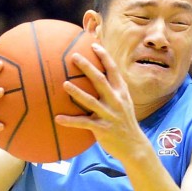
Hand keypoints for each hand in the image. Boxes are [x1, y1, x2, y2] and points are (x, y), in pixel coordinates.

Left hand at [57, 43, 146, 162]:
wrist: (134, 146)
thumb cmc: (124, 122)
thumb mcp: (124, 103)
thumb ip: (113, 89)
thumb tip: (99, 76)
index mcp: (122, 92)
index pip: (113, 70)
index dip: (104, 56)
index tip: (93, 45)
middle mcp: (117, 101)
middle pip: (100, 80)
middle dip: (87, 67)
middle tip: (73, 57)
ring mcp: (110, 115)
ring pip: (91, 101)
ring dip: (77, 92)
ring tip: (64, 84)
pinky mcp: (102, 129)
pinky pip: (84, 123)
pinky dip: (70, 121)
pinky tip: (57, 118)